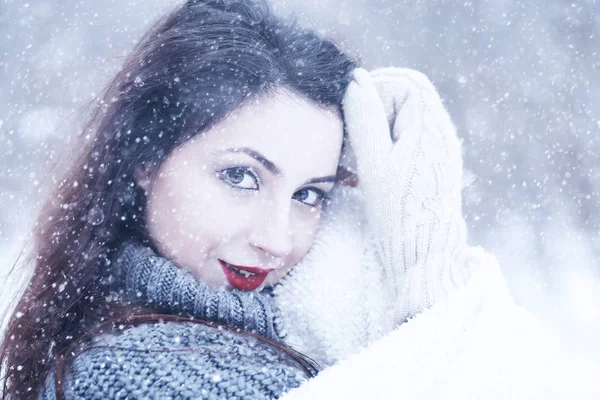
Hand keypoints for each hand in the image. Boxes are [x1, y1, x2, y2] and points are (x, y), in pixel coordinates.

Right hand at [342, 68, 470, 322]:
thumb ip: (365, 118)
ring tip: (357, 156)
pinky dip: (385, 147)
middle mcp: (440, 135)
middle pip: (408, 99)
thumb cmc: (399, 214)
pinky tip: (367, 171)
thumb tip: (356, 79)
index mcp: (430, 127)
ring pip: (405, 121)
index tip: (351, 111)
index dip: (377, 88)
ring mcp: (438, 152)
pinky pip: (408, 142)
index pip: (407, 84)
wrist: (426, 257)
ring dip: (377, 130)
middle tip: (352, 133)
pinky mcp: (431, 169)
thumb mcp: (374, 163)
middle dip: (375, 109)